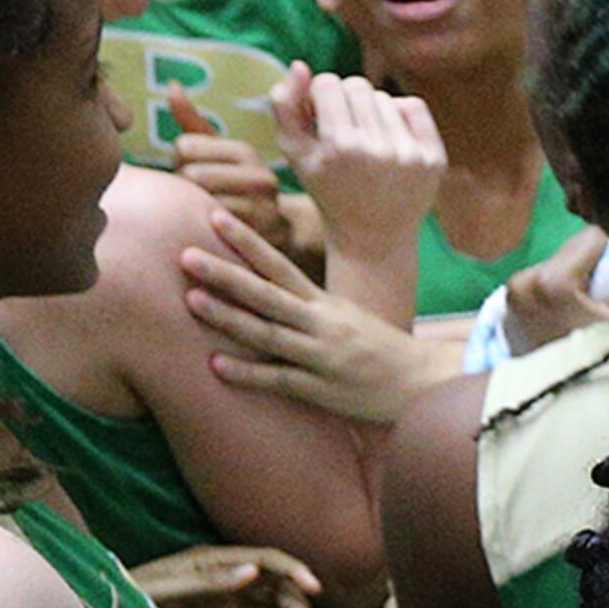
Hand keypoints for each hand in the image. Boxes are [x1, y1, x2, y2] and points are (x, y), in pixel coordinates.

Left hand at [128, 542, 321, 607]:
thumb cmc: (131, 599)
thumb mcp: (167, 588)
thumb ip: (209, 581)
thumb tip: (253, 571)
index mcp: (214, 563)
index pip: (264, 561)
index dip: (293, 570)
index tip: (314, 588)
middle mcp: (224, 586)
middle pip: (273, 592)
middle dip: (292, 607)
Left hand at [173, 132, 298, 260]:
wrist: (276, 233)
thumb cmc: (235, 186)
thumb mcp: (219, 153)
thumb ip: (191, 120)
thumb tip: (172, 85)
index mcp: (244, 152)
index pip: (184, 146)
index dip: (178, 161)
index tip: (190, 171)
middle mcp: (258, 176)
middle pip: (190, 174)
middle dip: (183, 186)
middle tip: (192, 195)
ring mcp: (260, 207)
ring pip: (199, 201)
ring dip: (192, 209)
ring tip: (202, 211)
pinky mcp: (256, 234)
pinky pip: (211, 228)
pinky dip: (202, 228)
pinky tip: (208, 228)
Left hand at [184, 212, 473, 423]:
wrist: (422, 381)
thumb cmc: (377, 349)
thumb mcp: (345, 317)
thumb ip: (306, 306)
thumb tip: (266, 288)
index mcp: (324, 303)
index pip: (279, 265)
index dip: (247, 242)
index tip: (215, 218)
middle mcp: (320, 323)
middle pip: (265, 293)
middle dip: (225, 273)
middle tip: (186, 254)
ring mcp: (320, 356)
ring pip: (268, 332)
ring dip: (228, 316)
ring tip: (191, 300)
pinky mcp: (322, 389)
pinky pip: (279, 379)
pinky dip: (248, 373)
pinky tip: (216, 365)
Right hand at [276, 67, 445, 270]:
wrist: (373, 238)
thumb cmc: (327, 190)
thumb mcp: (295, 154)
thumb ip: (285, 107)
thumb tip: (299, 65)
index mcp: (340, 148)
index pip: (328, 83)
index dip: (319, 96)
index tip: (319, 118)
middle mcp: (378, 150)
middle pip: (357, 85)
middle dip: (345, 101)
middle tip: (342, 129)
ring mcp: (410, 154)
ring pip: (383, 96)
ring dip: (370, 111)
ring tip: (364, 141)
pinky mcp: (434, 158)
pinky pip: (412, 106)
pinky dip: (399, 115)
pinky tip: (388, 139)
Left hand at [500, 222, 608, 353]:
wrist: (557, 397)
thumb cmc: (597, 360)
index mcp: (555, 281)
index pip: (594, 236)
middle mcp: (526, 279)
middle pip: (574, 246)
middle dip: (595, 260)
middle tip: (607, 289)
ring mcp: (514, 290)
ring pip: (559, 259)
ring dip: (576, 271)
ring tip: (588, 300)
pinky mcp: (509, 298)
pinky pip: (544, 275)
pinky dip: (559, 283)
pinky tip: (569, 304)